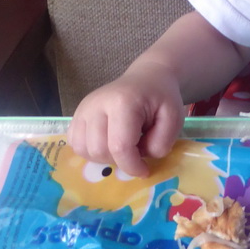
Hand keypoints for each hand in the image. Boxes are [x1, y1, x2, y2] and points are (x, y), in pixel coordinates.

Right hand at [67, 64, 184, 177]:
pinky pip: (75, 144)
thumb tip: (141, 159)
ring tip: (123, 147)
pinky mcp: (76, 114)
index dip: (132, 166)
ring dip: (104, 158)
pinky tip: (108, 143)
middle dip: (119, 161)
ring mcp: (83, 108)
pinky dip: (90, 151)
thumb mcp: (174, 118)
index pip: (120, 146)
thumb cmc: (161, 97)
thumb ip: (161, 142)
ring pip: (84, 150)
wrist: (147, 78)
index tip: (145, 170)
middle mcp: (96, 104)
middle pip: (99, 151)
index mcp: (123, 102)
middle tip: (136, 152)